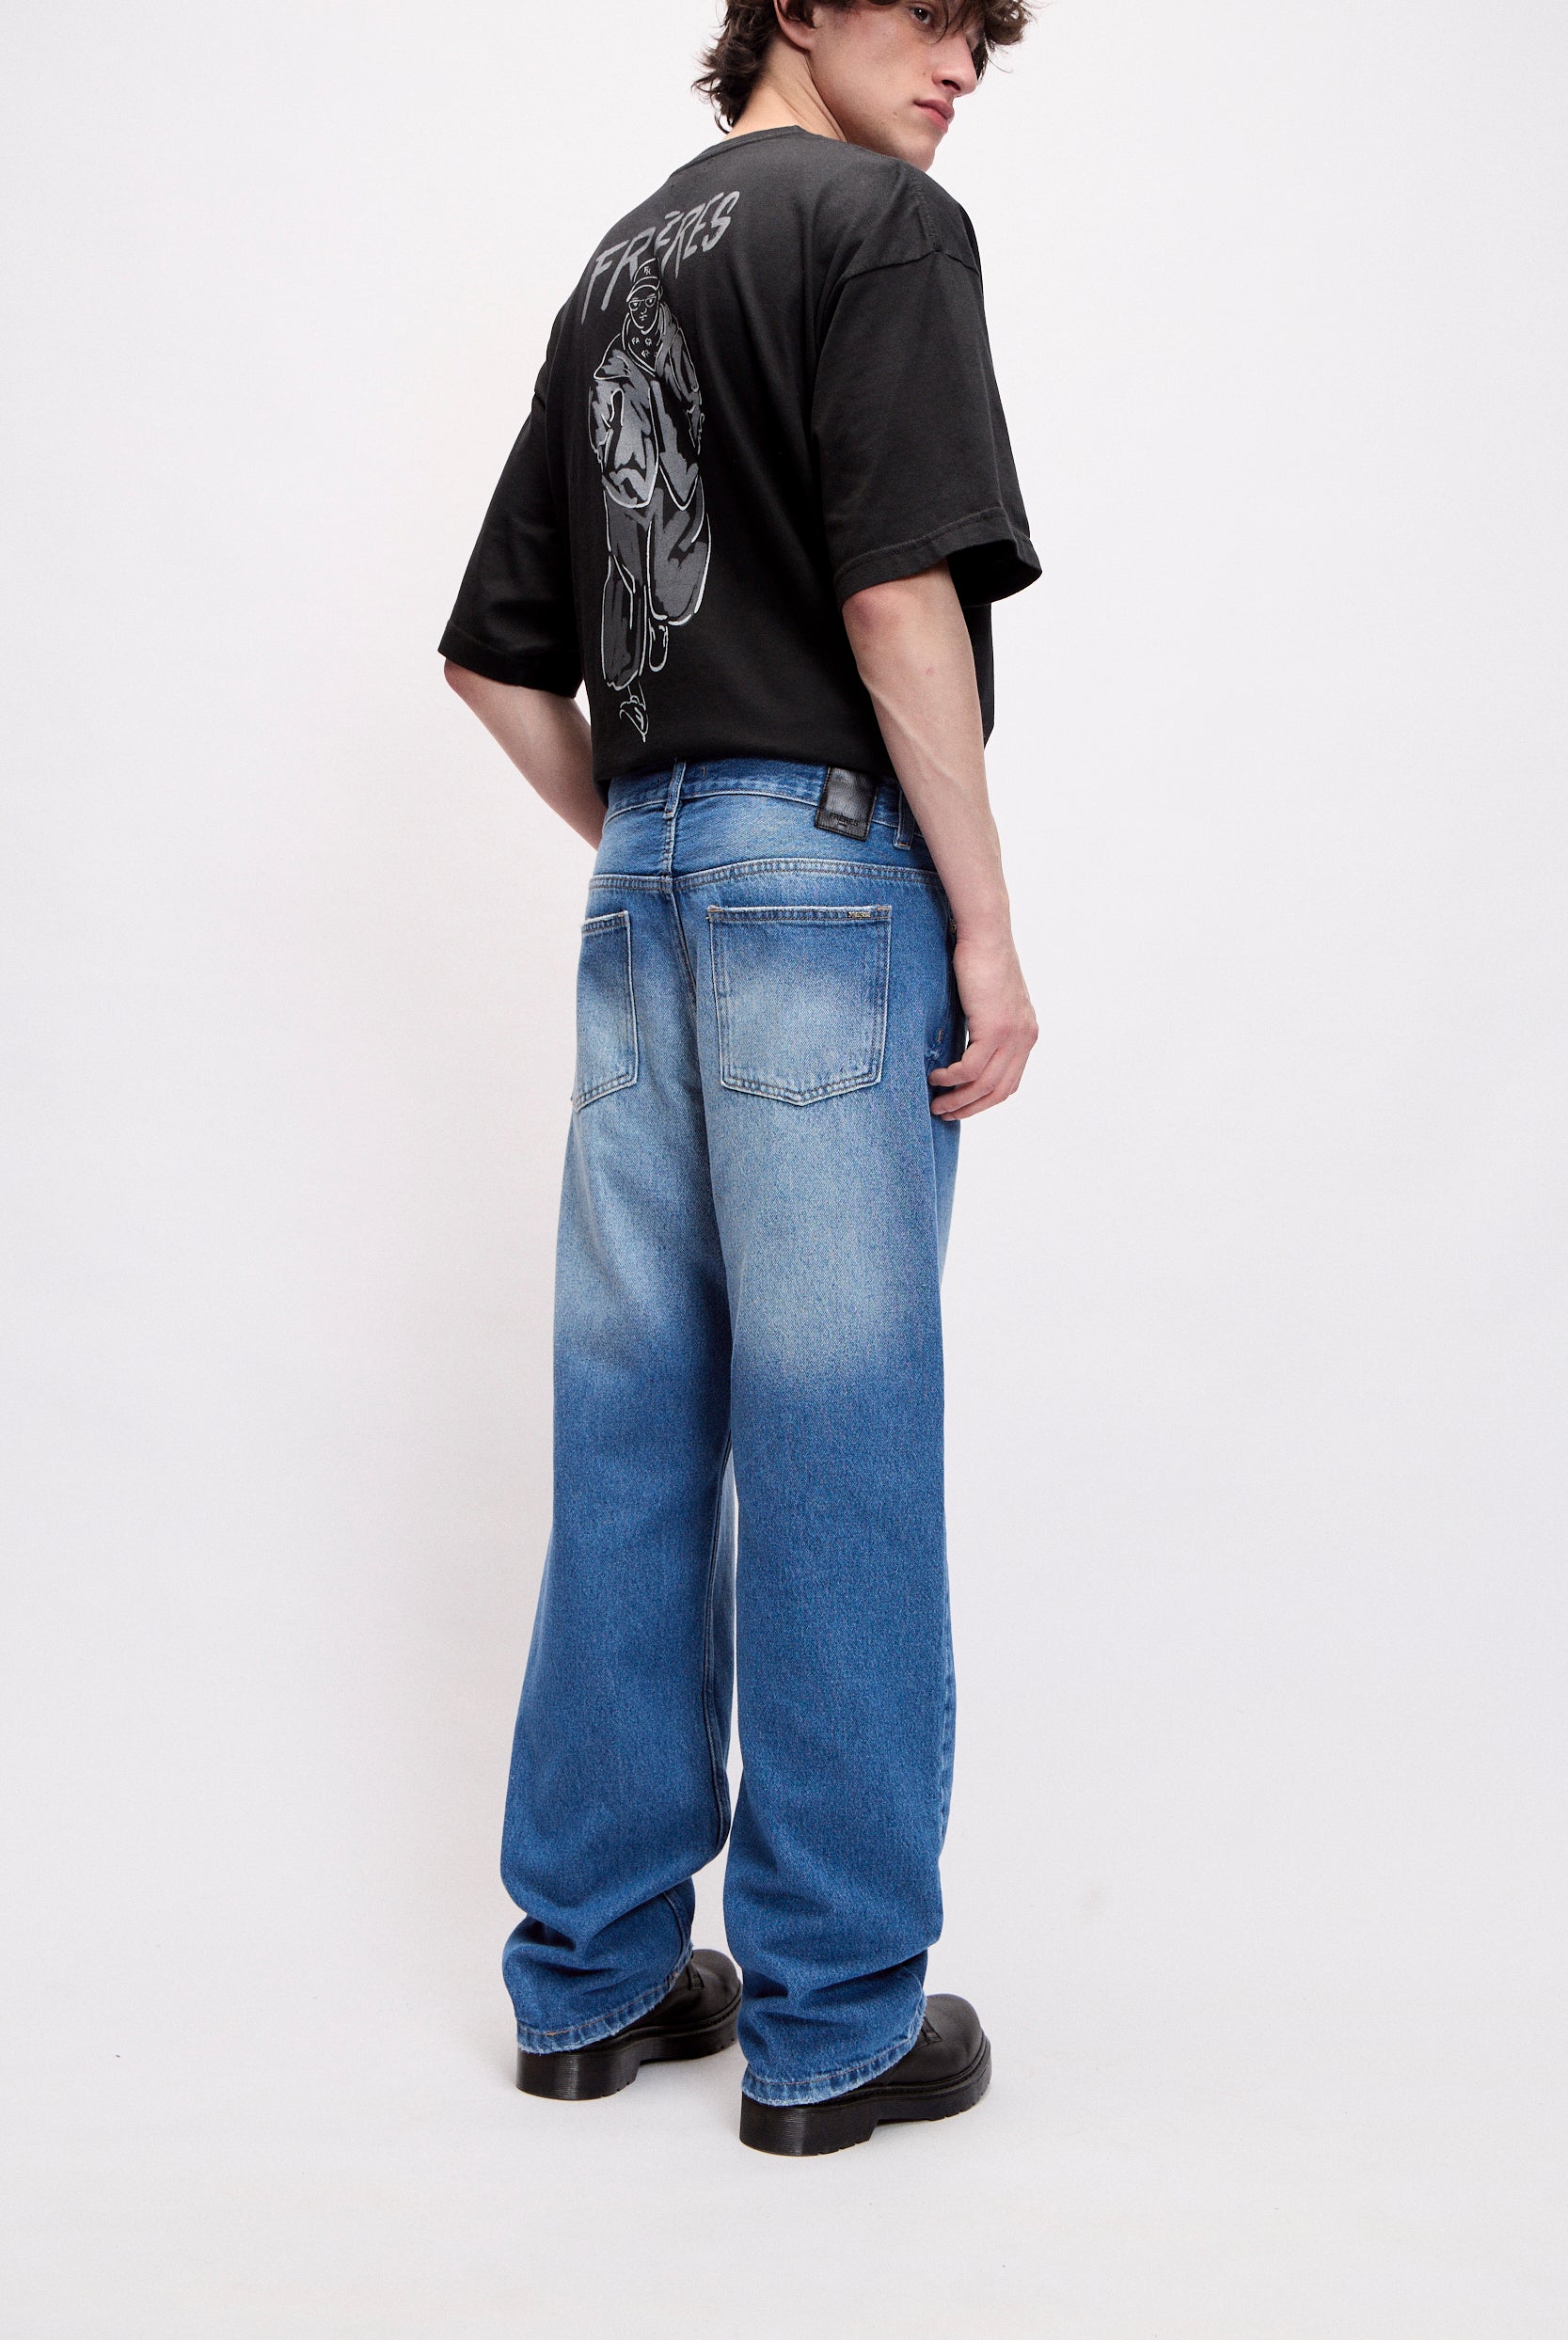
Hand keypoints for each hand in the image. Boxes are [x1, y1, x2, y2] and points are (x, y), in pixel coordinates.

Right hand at [927, 932, 1037, 1119]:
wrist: (986, 935)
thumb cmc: (980, 961)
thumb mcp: (988, 1002)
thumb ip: (985, 1028)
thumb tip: (966, 1052)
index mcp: (1027, 1034)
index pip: (1009, 1083)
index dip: (984, 1101)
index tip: (961, 1106)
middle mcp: (1025, 1038)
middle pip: (1000, 1091)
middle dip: (971, 1108)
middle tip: (944, 1114)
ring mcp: (1013, 1035)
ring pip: (985, 1084)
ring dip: (958, 1099)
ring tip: (936, 1103)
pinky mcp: (995, 1028)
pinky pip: (971, 1068)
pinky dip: (951, 1078)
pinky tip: (935, 1078)